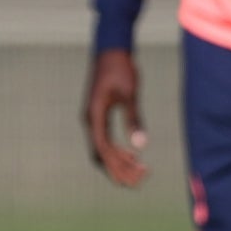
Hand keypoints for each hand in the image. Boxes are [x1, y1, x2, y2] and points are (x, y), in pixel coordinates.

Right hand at [84, 48, 148, 187]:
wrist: (111, 49)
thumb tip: (141, 145)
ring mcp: (92, 118)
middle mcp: (90, 120)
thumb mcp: (130, 93)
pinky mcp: (98, 116)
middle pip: (100, 155)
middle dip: (119, 170)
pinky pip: (104, 141)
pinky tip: (133, 154)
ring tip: (140, 170)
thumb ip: (134, 118)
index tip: (137, 175)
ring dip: (119, 163)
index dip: (118, 165)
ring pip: (102, 150)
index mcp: (94, 115)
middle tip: (140, 180)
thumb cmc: (121, 68)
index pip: (103, 149)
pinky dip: (117, 151)